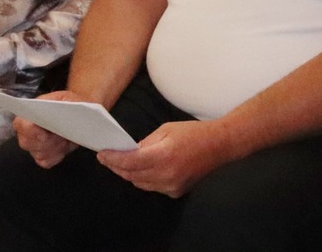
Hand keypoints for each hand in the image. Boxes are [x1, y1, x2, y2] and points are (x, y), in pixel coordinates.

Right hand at [13, 90, 81, 168]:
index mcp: (31, 112)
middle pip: (26, 142)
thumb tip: (57, 114)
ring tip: (65, 137)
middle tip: (61, 134)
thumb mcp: (69, 99)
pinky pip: (46, 161)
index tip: (44, 134)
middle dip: (47, 141)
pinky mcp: (42, 156)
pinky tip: (64, 146)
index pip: (20, 123)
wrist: (81, 114)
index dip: (30, 130)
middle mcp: (27, 130)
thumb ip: (61, 105)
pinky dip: (57, 155)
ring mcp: (33, 145)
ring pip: (38, 153)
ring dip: (55, 147)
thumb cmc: (72, 105)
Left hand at [99, 119, 235, 197]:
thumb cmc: (194, 133)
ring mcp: (171, 185)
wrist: (220, 145)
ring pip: (139, 183)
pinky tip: (147, 169)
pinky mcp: (175, 192)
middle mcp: (166, 173)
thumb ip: (146, 142)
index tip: (102, 154)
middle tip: (107, 158)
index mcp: (163, 154)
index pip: (129, 161)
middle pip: (131, 174)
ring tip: (124, 163)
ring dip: (130, 173)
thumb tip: (130, 152)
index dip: (112, 158)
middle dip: (117, 166)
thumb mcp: (167, 129)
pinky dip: (145, 179)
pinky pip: (152, 187)